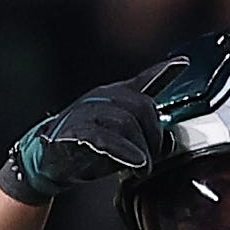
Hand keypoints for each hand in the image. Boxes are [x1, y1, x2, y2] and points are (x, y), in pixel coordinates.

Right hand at [0, 61, 172, 203]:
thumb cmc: (87, 143)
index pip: (142, 81)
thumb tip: (172, 139)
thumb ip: (145, 129)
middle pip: (141, 107)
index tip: (183, 63)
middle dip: (154, 135)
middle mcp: (101, 99)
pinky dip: (124, 152)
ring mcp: (86, 114)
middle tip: (153, 157)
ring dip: (141, 149)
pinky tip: (137, 163)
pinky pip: (105, 140)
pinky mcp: (74, 134)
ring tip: (142, 167)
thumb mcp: (120, 133)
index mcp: (114, 96)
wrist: (47, 158)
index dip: (163, 72)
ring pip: (125, 123)